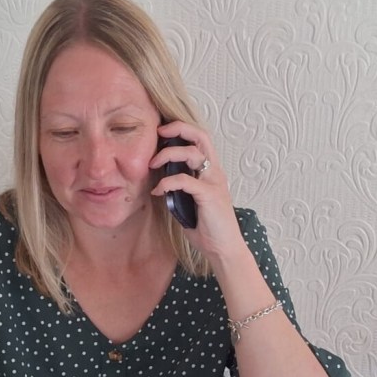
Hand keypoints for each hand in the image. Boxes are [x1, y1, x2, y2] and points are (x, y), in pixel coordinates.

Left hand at [150, 121, 243, 261]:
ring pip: (192, 153)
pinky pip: (184, 181)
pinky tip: (157, 191)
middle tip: (158, 132)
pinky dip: (167, 182)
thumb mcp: (190, 203)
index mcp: (211, 172)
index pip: (201, 140)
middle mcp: (215, 172)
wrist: (224, 248)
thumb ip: (180, 189)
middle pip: (201, 137)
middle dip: (178, 128)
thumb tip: (160, 182)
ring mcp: (214, 182)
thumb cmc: (208, 228)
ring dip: (168, 154)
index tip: (162, 132)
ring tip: (152, 163)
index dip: (182, 129)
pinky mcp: (209, 195)